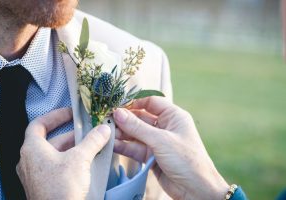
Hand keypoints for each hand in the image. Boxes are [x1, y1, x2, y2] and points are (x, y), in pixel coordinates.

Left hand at [16, 108, 110, 199]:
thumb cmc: (61, 188)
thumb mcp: (79, 159)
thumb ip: (92, 141)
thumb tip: (103, 129)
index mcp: (32, 149)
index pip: (39, 124)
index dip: (55, 116)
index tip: (70, 113)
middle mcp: (31, 161)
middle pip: (52, 140)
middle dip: (72, 135)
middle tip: (89, 131)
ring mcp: (36, 175)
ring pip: (56, 155)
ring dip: (73, 148)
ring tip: (91, 146)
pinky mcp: (44, 186)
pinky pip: (57, 167)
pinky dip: (70, 162)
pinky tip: (86, 163)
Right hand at [113, 97, 228, 199]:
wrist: (196, 190)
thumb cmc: (186, 160)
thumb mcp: (161, 140)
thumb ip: (137, 127)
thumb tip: (118, 113)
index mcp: (173, 116)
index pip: (151, 102)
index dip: (135, 103)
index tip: (118, 105)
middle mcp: (165, 127)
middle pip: (141, 118)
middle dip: (125, 119)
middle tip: (108, 119)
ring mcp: (157, 142)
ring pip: (136, 134)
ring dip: (122, 133)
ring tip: (107, 132)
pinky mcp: (151, 156)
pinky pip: (135, 148)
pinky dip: (124, 146)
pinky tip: (112, 144)